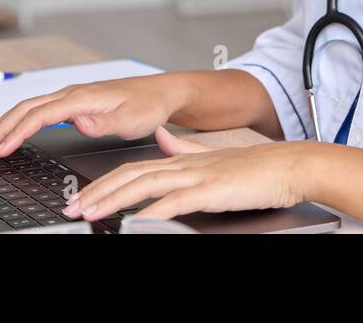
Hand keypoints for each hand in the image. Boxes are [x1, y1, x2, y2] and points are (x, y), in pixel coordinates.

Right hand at [0, 74, 190, 158]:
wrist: (160, 92)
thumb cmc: (147, 105)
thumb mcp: (131, 120)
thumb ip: (103, 124)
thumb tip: (79, 124)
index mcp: (82, 97)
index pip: (40, 115)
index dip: (17, 133)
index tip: (1, 149)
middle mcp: (72, 93)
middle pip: (25, 109)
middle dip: (0, 129)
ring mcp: (70, 96)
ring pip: (28, 107)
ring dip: (4, 124)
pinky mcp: (72, 102)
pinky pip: (37, 110)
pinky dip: (18, 121)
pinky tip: (10, 131)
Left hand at [62, 126, 312, 222]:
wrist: (290, 165)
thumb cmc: (257, 169)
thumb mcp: (214, 157)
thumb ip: (186, 149)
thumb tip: (163, 140)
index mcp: (182, 159)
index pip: (133, 169)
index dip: (104, 183)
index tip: (83, 198)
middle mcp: (183, 165)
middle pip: (129, 176)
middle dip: (97, 193)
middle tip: (73, 209)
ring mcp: (195, 177)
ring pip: (143, 186)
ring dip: (112, 200)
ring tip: (89, 214)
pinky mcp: (210, 191)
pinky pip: (173, 203)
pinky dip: (151, 213)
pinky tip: (136, 223)